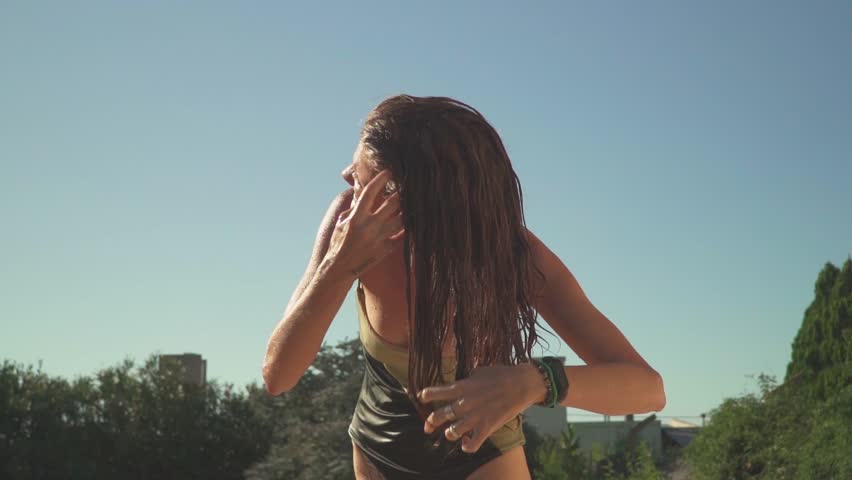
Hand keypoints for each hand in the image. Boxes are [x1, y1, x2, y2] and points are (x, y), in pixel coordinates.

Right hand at [323, 170, 403, 279]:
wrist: (340, 268)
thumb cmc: (338, 243)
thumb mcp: (341, 223)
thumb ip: (353, 208)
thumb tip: (361, 193)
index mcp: (356, 218)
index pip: (370, 193)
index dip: (380, 180)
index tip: (388, 171)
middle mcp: (369, 227)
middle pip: (392, 204)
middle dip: (400, 193)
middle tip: (406, 186)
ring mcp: (379, 238)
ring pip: (401, 219)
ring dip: (407, 210)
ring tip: (412, 202)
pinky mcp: (386, 249)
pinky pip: (402, 235)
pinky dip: (406, 227)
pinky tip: (411, 220)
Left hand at [418, 362, 544, 452]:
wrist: (522, 384)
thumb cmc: (502, 374)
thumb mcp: (480, 371)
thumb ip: (468, 378)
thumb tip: (462, 380)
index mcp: (462, 387)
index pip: (437, 392)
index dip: (427, 395)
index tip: (421, 397)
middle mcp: (465, 403)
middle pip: (440, 415)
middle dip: (430, 422)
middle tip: (427, 426)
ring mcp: (475, 416)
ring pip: (453, 431)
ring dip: (450, 433)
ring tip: (451, 433)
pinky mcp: (487, 427)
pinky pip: (473, 443)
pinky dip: (468, 446)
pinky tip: (466, 445)